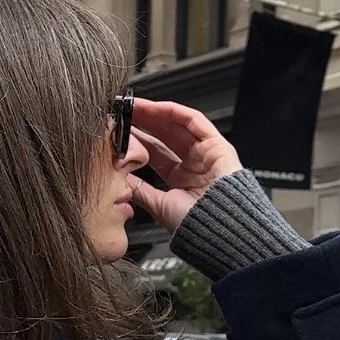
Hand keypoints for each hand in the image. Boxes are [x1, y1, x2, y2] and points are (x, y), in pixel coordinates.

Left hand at [130, 100, 241, 234]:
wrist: (218, 232)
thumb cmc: (194, 226)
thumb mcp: (159, 206)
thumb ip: (141, 191)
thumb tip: (121, 179)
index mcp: (183, 180)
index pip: (156, 153)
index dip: (138, 140)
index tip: (120, 132)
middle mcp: (195, 165)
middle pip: (166, 136)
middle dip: (144, 122)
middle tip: (122, 113)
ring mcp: (207, 154)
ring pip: (178, 125)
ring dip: (155, 114)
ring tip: (134, 107)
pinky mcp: (218, 145)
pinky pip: (195, 121)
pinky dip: (175, 112)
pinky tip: (155, 108)